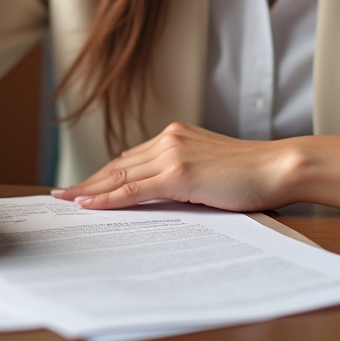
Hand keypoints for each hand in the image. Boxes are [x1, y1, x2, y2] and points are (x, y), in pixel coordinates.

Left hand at [53, 123, 339, 212]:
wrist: (277, 166)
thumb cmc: (252, 173)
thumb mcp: (210, 169)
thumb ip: (183, 174)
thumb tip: (159, 194)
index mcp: (177, 134)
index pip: (130, 157)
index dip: (104, 173)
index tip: (83, 184)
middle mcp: (169, 138)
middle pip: (118, 164)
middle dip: (88, 181)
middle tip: (61, 195)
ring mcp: (173, 153)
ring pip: (120, 176)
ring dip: (90, 190)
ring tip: (66, 202)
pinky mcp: (179, 173)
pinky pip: (133, 189)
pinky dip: (107, 198)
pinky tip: (88, 205)